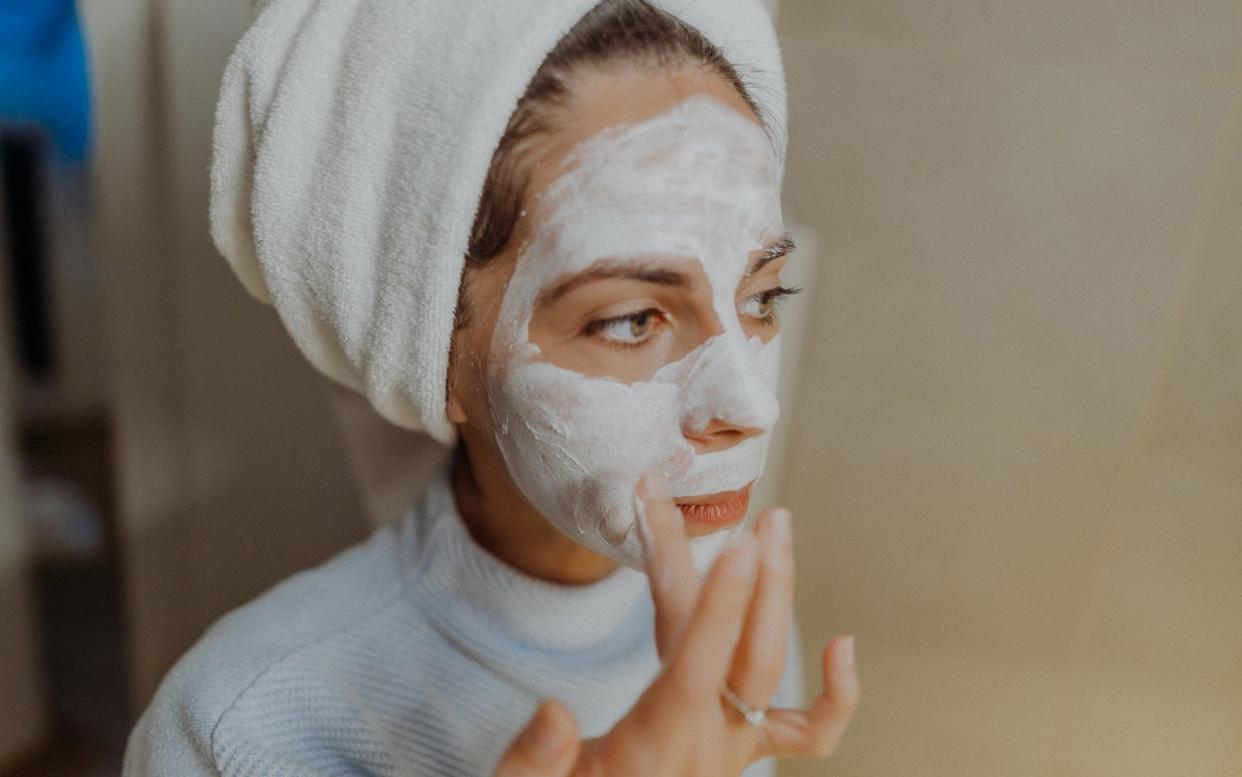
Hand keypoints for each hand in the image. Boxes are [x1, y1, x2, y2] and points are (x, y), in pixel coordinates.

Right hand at [495, 472, 860, 776]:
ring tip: (778, 531)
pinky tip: (844, 646)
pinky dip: (836, 696)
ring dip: (777, 596)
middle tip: (767, 517)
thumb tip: (552, 713)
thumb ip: (537, 760)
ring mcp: (730, 749)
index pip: (695, 666)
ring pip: (768, 669)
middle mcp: (706, 748)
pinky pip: (804, 732)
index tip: (738, 549)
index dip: (719, 607)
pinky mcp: (737, 750)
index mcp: (654, 747)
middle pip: (743, 654)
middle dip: (757, 580)